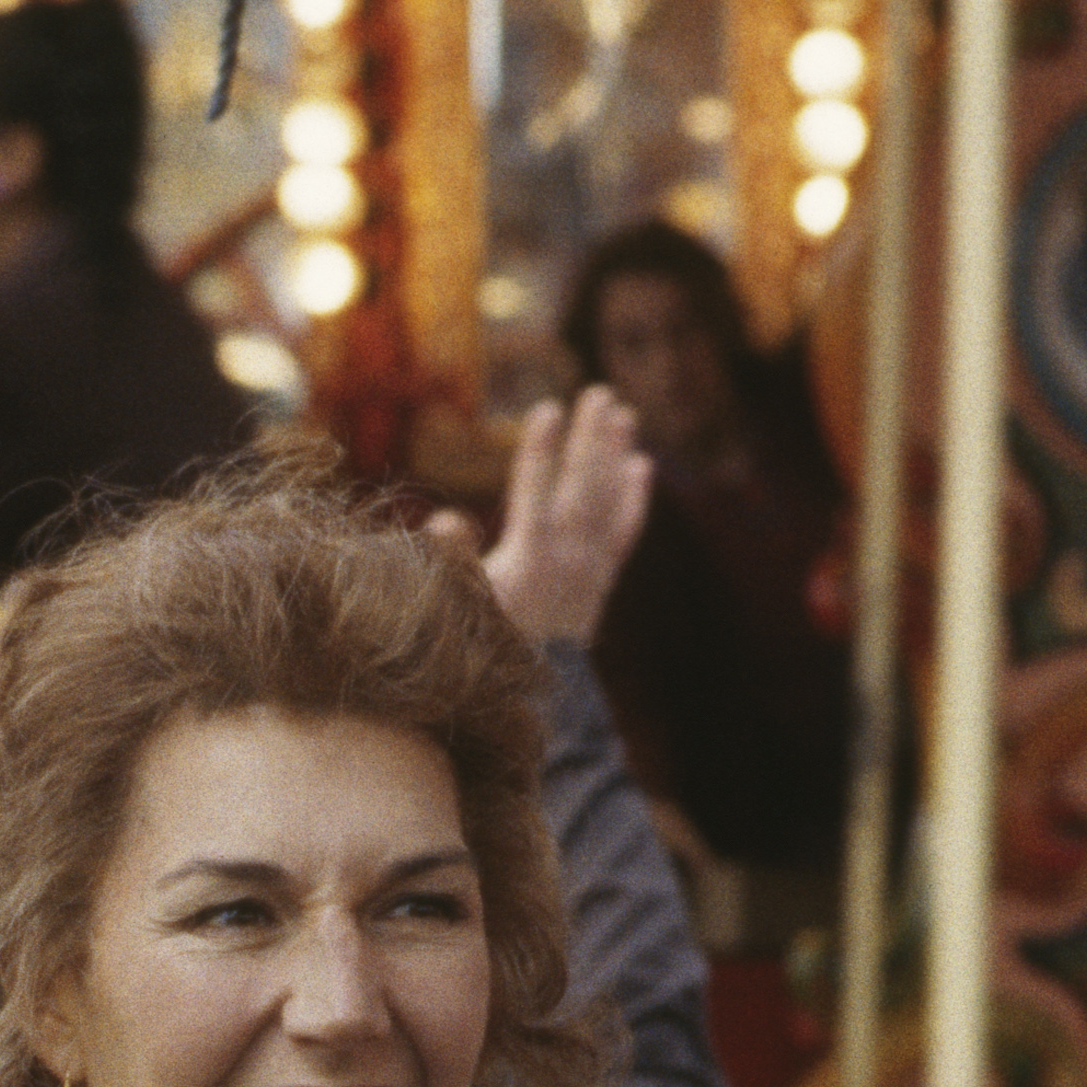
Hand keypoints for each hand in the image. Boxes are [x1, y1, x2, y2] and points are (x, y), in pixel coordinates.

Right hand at [465, 388, 653, 647]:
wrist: (524, 694)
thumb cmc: (480, 642)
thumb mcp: (456, 604)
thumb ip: (451, 560)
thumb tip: (445, 519)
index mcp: (528, 564)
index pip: (534, 496)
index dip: (539, 452)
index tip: (547, 409)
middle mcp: (567, 562)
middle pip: (582, 489)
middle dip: (590, 439)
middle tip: (598, 392)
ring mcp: (590, 571)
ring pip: (608, 504)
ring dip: (615, 457)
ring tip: (624, 414)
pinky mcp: (601, 580)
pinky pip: (623, 532)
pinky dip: (633, 498)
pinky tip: (640, 465)